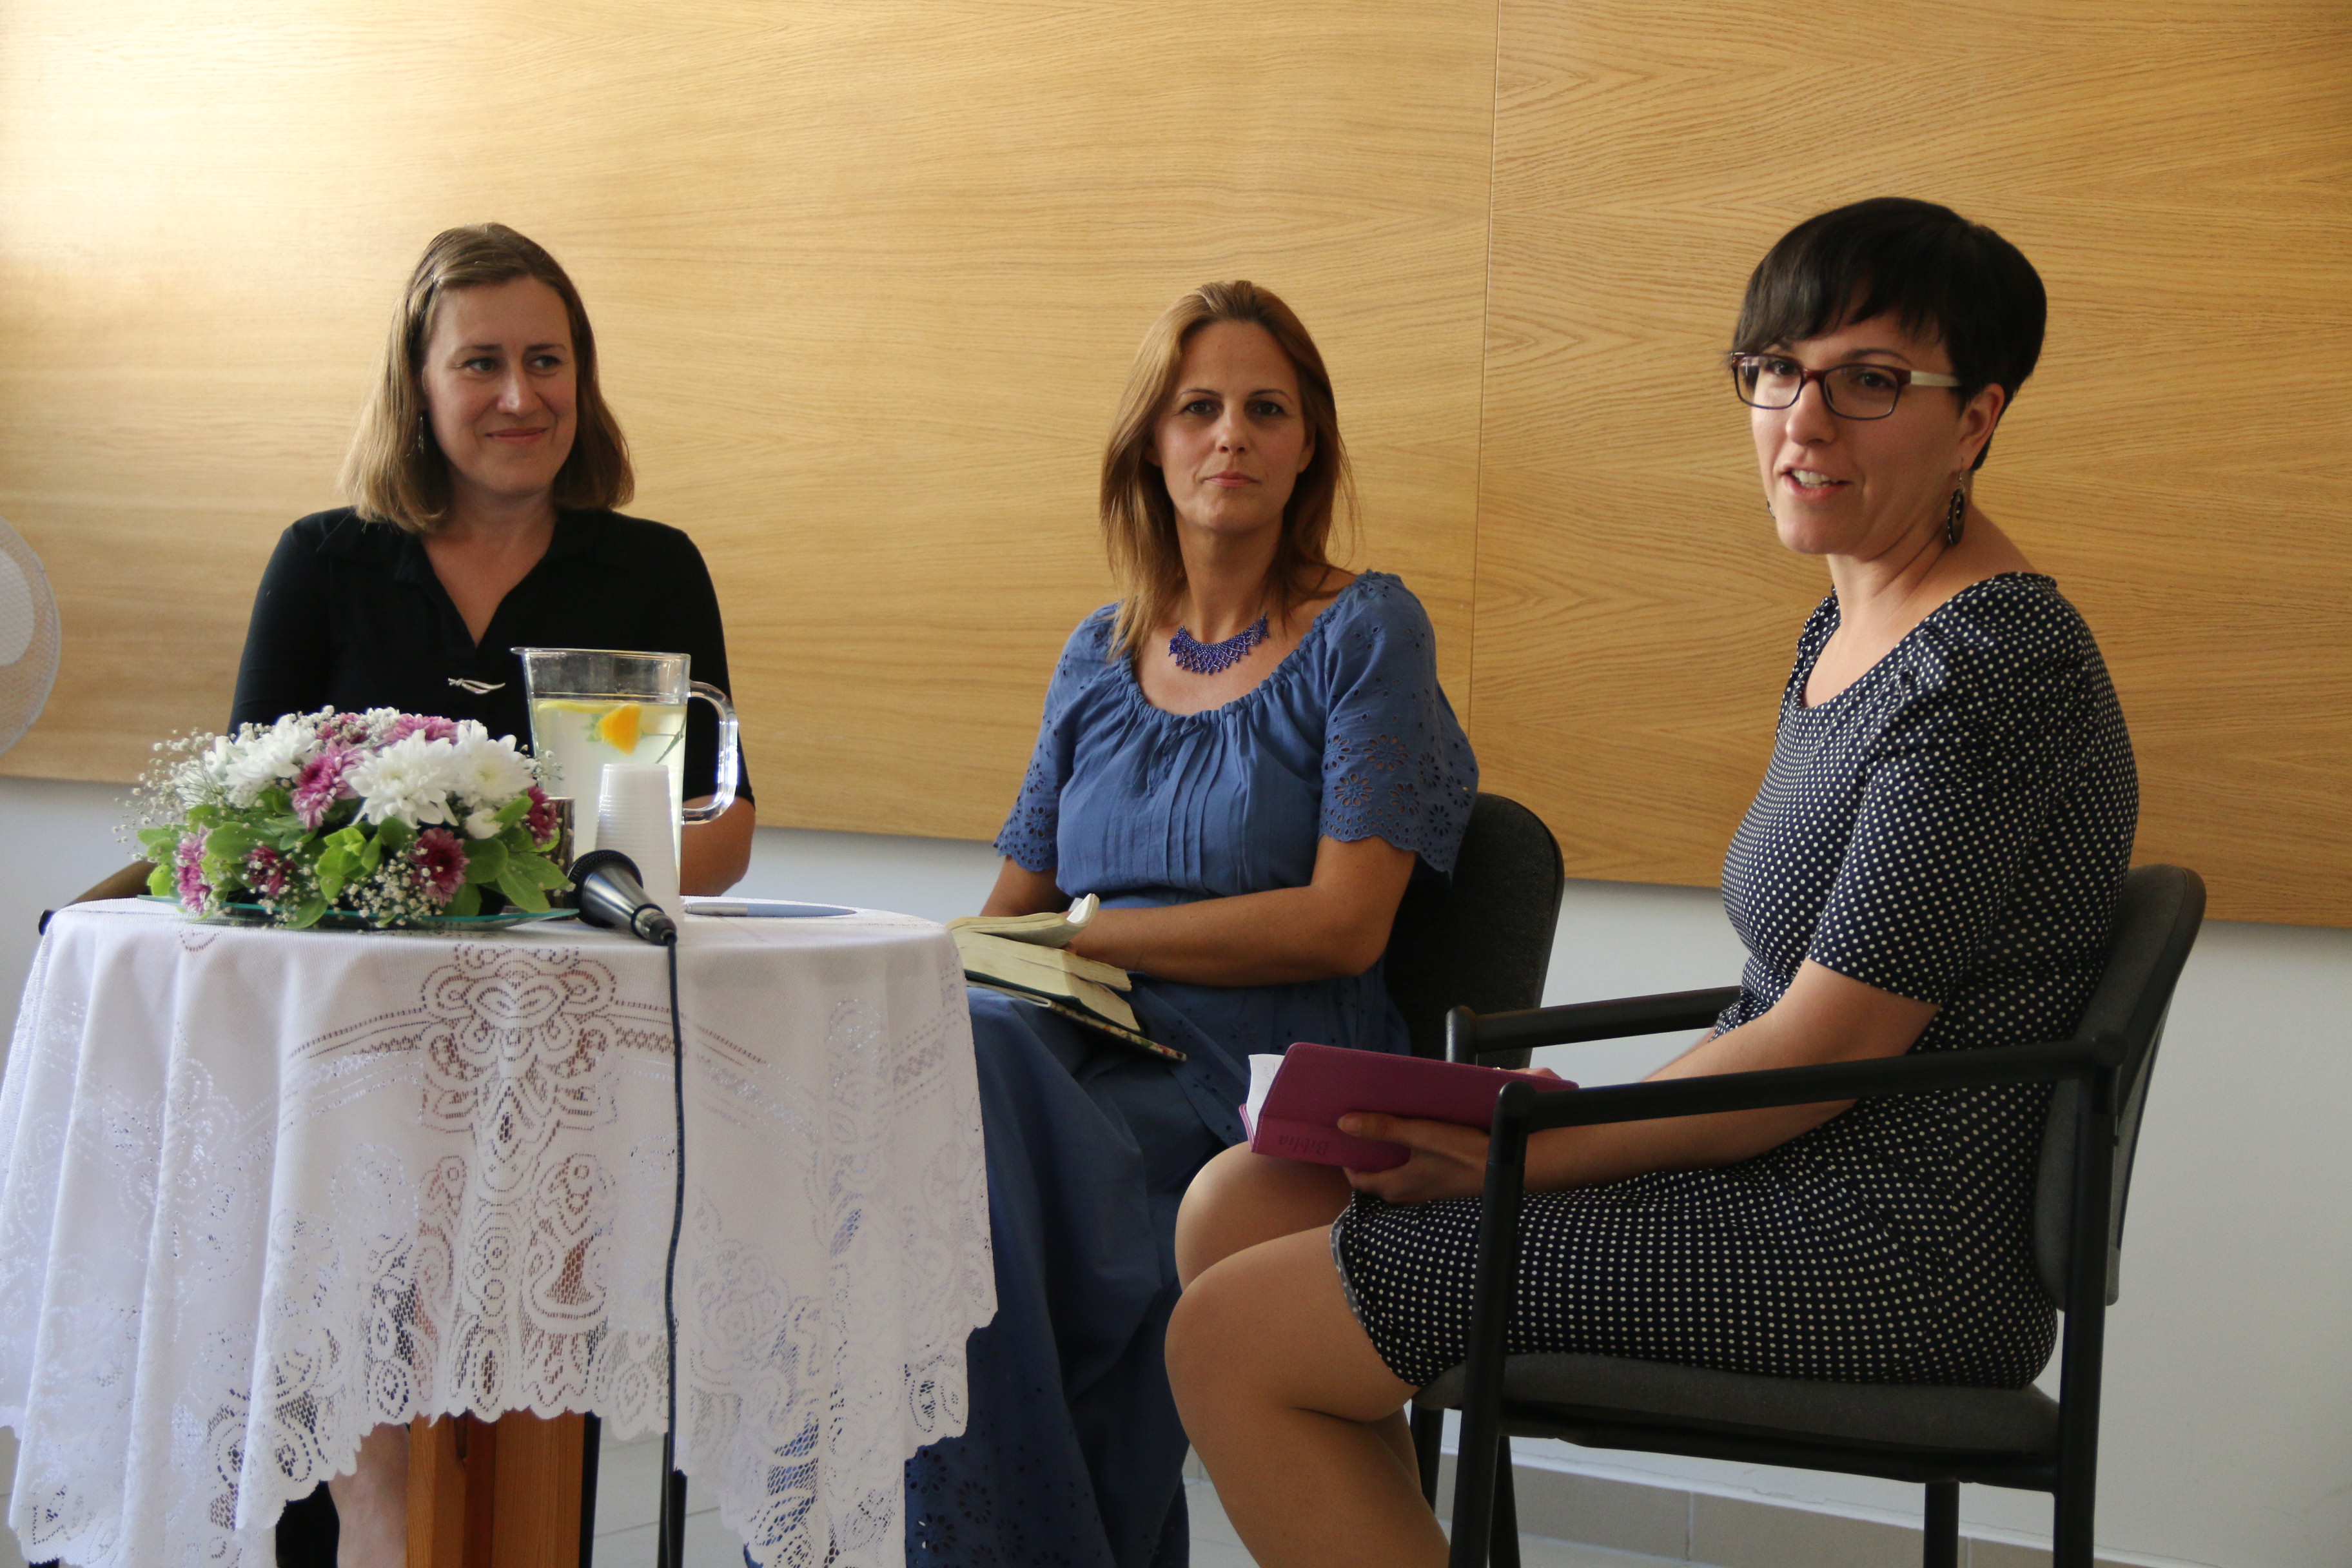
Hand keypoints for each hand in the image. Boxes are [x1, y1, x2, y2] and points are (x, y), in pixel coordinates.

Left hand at [1338, 1114, 1488, 1203]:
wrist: (1501, 1166)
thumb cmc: (1459, 1152)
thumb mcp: (1418, 1134)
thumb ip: (1382, 1129)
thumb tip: (1343, 1124)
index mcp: (1395, 1186)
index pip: (1358, 1181)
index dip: (1347, 1162)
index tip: (1344, 1140)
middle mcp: (1407, 1194)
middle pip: (1375, 1179)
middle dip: (1366, 1158)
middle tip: (1360, 1132)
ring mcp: (1425, 1192)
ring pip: (1394, 1176)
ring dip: (1386, 1158)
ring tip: (1383, 1132)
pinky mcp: (1439, 1185)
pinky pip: (1411, 1174)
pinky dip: (1403, 1160)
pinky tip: (1411, 1141)